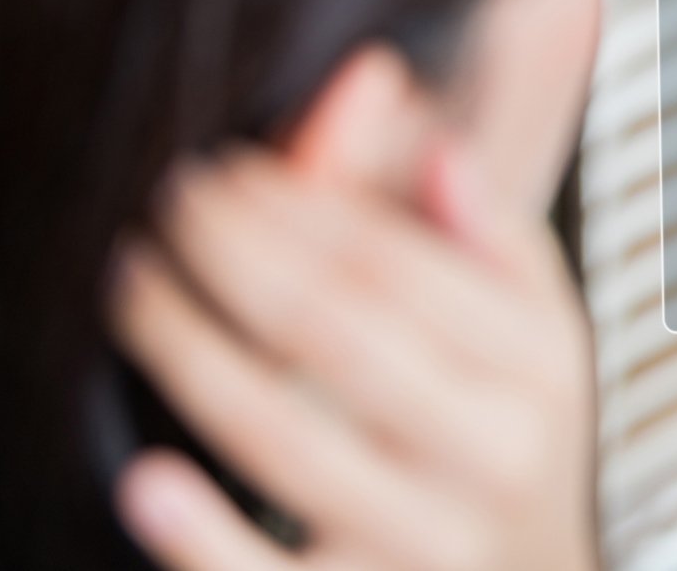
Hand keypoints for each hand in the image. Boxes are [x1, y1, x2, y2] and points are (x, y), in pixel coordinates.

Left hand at [107, 142, 599, 570]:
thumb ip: (483, 230)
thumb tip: (436, 147)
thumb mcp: (530, 321)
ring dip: (191, 351)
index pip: (402, 266)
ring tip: (136, 284)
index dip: (306, 206)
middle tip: (173, 199)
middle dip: (238, 253)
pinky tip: (147, 475)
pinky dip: (201, 534)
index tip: (233, 168)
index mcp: (539, 366)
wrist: (535, 569)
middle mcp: (495, 453)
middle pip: (338, 333)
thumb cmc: (511, 420)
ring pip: (288, 440)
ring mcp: (429, 538)